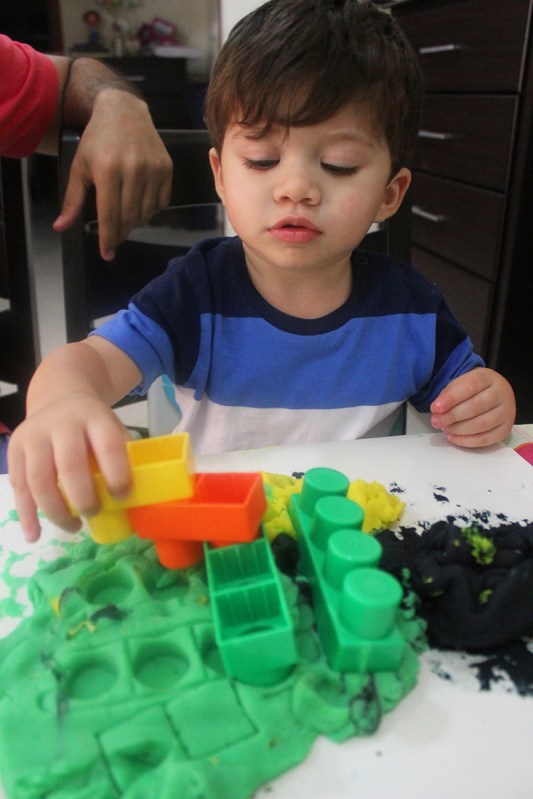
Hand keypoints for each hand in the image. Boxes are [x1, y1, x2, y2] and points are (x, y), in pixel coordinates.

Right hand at [8, 395, 131, 541]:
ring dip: (56, 511)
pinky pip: (19, 487)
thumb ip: (122, 456)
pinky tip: (34, 535)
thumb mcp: (112, 428)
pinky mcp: (14, 450)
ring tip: (74, 527)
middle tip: (94, 513)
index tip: (122, 497)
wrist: (59, 400)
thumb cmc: (92, 426)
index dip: (117, 475)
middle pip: (69, 465)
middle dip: (83, 498)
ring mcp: (34, 436)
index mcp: (94, 418)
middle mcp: (61, 424)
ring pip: (39, 480)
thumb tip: (136, 499)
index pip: (108, 446)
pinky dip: (27, 515)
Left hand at [53, 91, 171, 259]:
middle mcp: (133, 169)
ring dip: (135, 222)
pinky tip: (139, 203)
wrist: (124, 111)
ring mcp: (152, 169)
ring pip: (146, 213)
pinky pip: (161, 203)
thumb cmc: (97, 141)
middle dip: (120, 233)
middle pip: (129, 218)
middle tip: (113, 238)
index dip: (108, 239)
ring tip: (125, 216)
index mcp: (107, 170)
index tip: (107, 254)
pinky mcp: (166, 168)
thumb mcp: (79, 167)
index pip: (110, 216)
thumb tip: (61, 227)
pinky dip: (150, 210)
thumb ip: (73, 200)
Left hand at [430, 367, 515, 446]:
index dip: (451, 398)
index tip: (435, 408)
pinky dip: (466, 441)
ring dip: (458, 429)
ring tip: (444, 428)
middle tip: (436, 421)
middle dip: (452, 416)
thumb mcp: (459, 384)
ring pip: (481, 424)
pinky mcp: (506, 429)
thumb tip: (437, 412)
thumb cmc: (472, 389)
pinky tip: (453, 437)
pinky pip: (486, 439)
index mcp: (488, 378)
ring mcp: (507, 412)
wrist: (493, 393)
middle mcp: (502, 393)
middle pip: (476, 406)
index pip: (470, 386)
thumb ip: (448, 396)